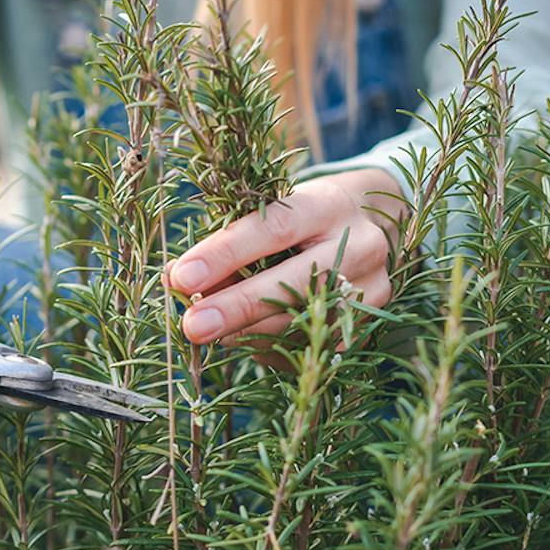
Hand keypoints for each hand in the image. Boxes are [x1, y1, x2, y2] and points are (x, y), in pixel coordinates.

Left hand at [167, 168, 403, 344]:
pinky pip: (314, 346)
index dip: (225, 255)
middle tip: (192, 326)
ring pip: (303, 321)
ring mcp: (373, 286)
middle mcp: (360, 244)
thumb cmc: (303, 217)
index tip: (182, 278)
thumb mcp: (270, 213)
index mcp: (328, 203)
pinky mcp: (372, 320)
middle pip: (295, 283)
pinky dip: (273, 345)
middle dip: (237, 307)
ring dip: (248, 331)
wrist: (372, 222)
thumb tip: (176, 279)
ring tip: (209, 330)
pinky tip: (249, 338)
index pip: (273, 229)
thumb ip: (225, 243)